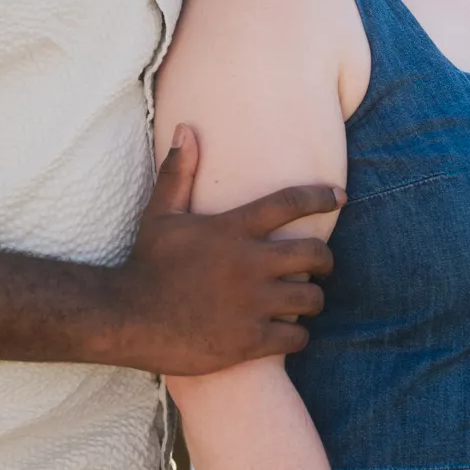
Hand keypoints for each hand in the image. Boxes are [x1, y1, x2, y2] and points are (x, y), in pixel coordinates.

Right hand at [108, 124, 342, 375]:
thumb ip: (179, 172)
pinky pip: (297, 337)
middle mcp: (249, 264)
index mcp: (232, 229)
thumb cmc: (146, 265)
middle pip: (314, 254)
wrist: (127, 319)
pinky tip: (287, 333)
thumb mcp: (161, 214)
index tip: (341, 197)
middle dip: (324, 261)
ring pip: (311, 299)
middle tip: (319, 266)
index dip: (321, 197)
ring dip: (312, 299)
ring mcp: (252, 304)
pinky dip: (298, 335)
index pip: (290, 204)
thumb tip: (186, 128)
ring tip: (303, 301)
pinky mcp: (250, 340)